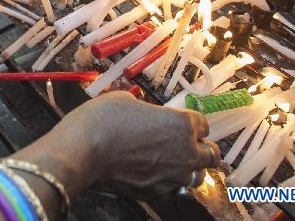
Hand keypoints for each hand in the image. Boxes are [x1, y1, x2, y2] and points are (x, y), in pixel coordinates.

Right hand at [14, 92, 216, 199]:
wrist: (83, 150)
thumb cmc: (103, 119)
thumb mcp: (125, 100)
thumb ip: (145, 108)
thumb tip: (143, 112)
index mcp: (183, 124)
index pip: (204, 125)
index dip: (193, 123)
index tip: (184, 123)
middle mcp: (186, 152)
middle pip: (211, 155)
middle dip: (202, 149)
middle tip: (189, 145)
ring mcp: (173, 176)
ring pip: (198, 177)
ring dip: (190, 169)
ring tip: (175, 163)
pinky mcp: (157, 194)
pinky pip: (175, 190)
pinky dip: (170, 184)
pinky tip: (157, 176)